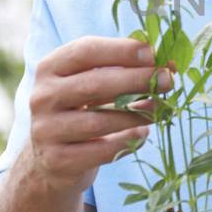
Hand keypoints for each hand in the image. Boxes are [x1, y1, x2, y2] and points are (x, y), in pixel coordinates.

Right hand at [29, 36, 173, 195]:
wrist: (51, 159)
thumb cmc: (82, 111)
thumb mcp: (93, 83)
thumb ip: (123, 70)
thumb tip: (170, 63)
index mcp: (50, 68)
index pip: (85, 51)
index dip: (120, 50)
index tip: (152, 54)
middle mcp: (42, 97)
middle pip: (94, 84)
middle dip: (136, 81)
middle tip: (167, 80)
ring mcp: (46, 130)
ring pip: (99, 121)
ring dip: (137, 114)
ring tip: (161, 109)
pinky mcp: (57, 160)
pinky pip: (100, 150)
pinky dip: (127, 142)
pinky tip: (143, 134)